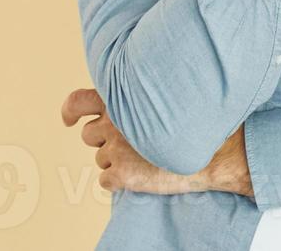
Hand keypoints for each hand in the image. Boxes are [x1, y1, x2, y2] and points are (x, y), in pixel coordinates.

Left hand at [60, 88, 252, 197]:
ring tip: (143, 158)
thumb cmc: (190, 125)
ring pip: (99, 158)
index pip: (78, 101)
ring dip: (114, 160)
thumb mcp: (161, 100)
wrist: (211, 153)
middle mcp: (113, 122)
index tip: (69, 120)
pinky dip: (118, 181)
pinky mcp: (120, 173)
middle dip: (103, 140)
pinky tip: (139, 175)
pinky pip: (105, 180)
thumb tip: (116, 110)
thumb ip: (136, 101)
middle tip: (128, 144)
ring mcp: (115, 148)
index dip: (70, 111)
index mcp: (121, 100)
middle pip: (88, 134)